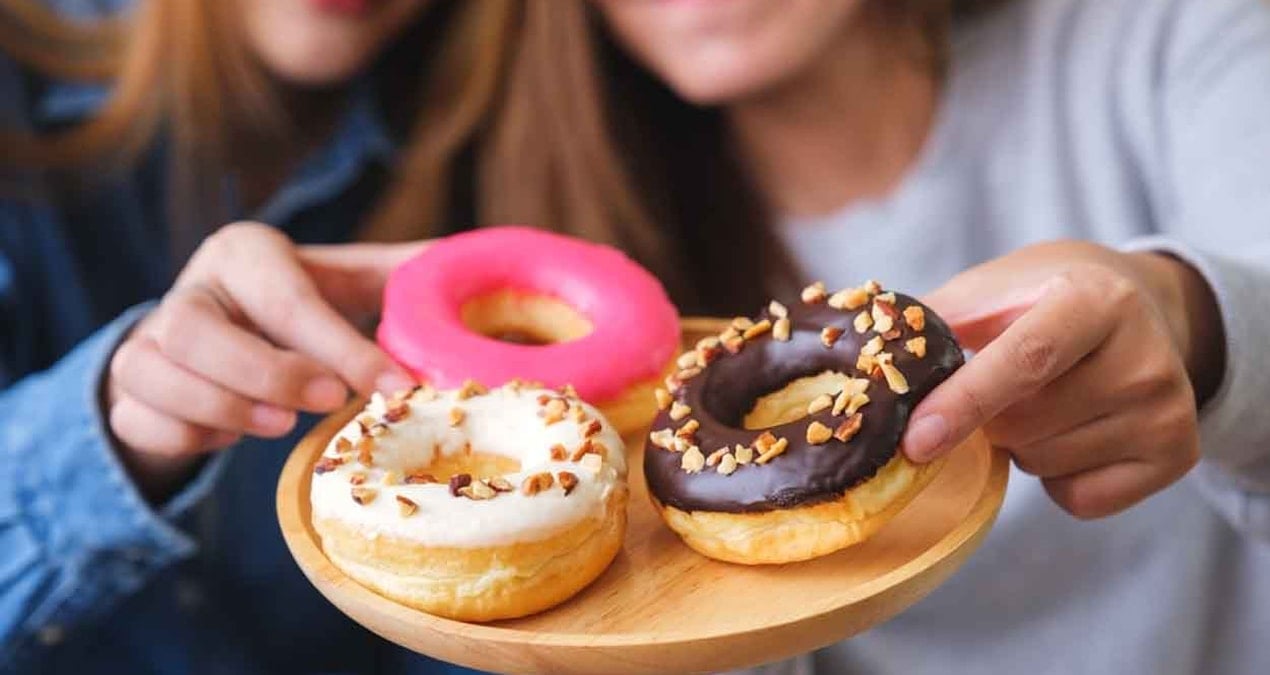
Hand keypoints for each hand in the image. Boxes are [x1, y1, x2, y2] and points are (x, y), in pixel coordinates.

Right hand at [105, 222, 422, 499]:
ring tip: (281, 425)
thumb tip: (482, 262)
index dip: (343, 347)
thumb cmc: (300, 308)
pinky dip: (188, 437)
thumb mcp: (349, 282)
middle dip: (266, 373)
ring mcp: (146, 340)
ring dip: (223, 408)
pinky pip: (141, 422)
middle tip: (328, 402)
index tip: (396, 385)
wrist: (222, 337)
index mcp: (245, 253)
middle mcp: (188, 289)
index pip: (288, 299)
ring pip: (156, 375)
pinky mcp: (127, 392)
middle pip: (198, 331)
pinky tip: (230, 434)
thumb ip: (405, 276)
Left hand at [901, 240, 1224, 518]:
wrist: (1139, 306)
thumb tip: (857, 363)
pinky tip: (1073, 432)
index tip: (914, 442)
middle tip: (1002, 385)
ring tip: (1045, 400)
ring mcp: (1168, 407)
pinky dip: (1056, 479)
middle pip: (1024, 425)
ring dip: (1020, 445)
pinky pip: (1078, 498)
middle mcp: (1144, 354)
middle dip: (986, 419)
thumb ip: (929, 325)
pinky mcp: (1178, 454)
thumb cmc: (1040, 299)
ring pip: (1044, 464)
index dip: (964, 403)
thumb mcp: (989, 291)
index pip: (1024, 360)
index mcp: (1092, 299)